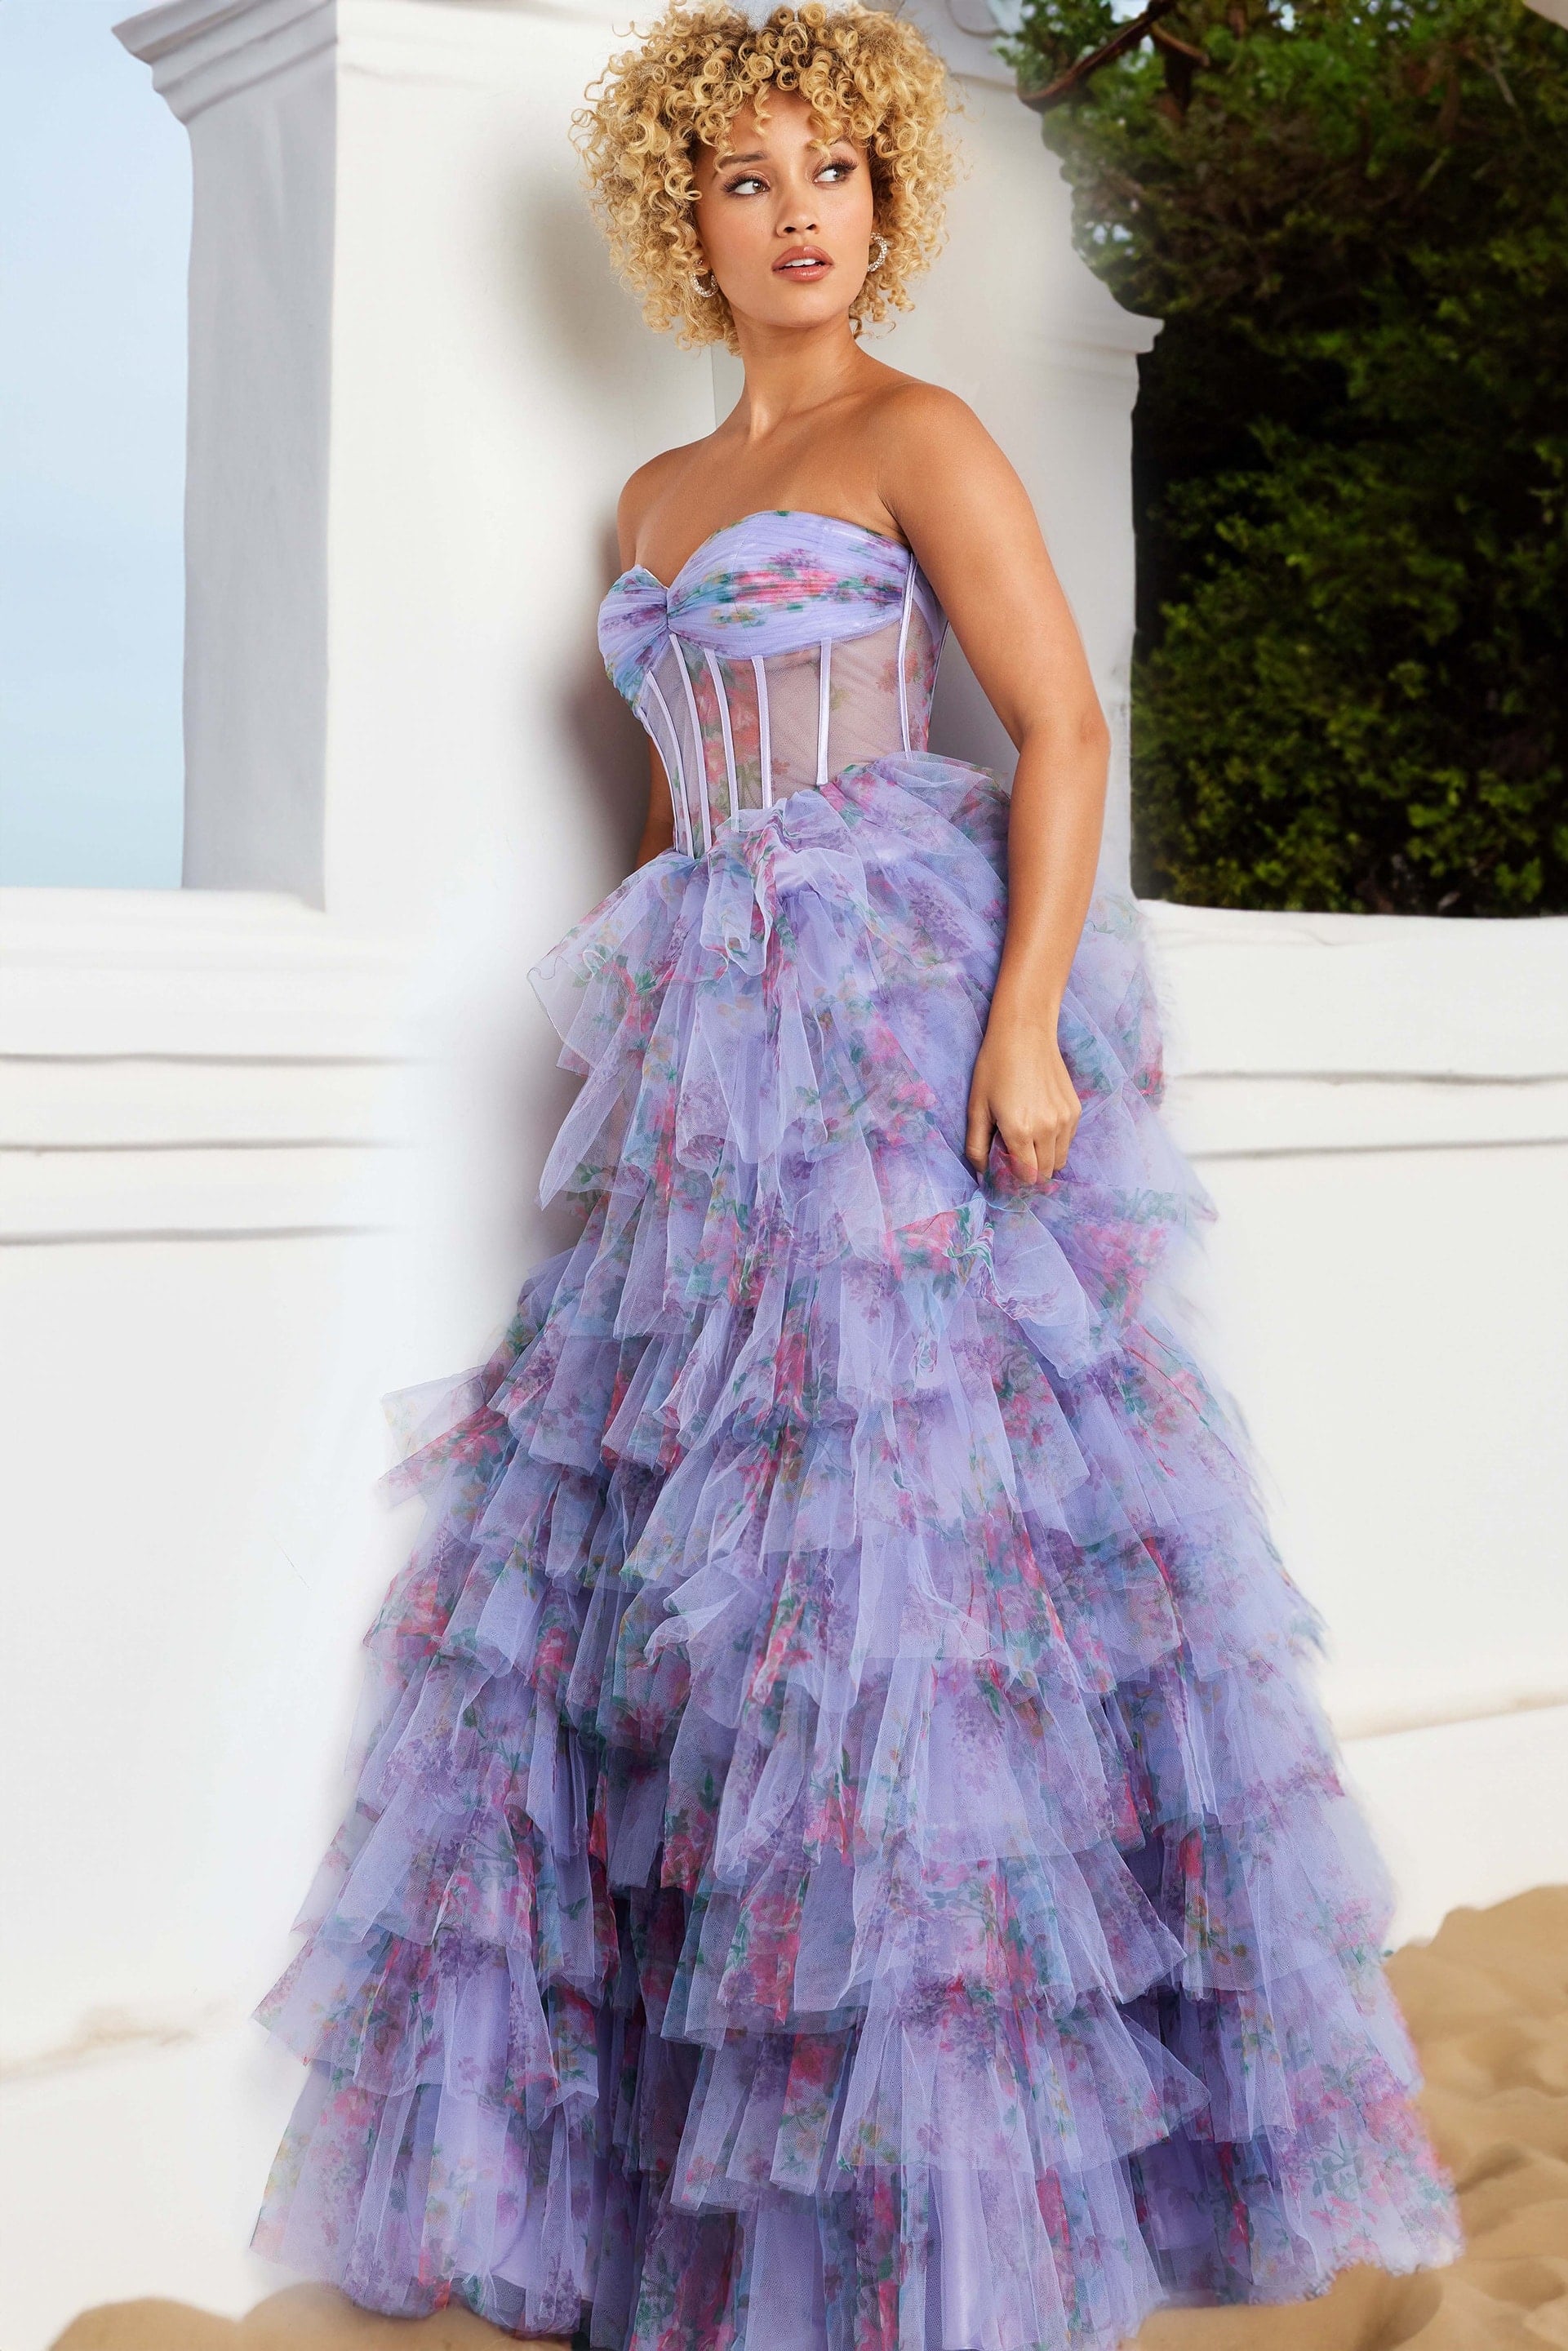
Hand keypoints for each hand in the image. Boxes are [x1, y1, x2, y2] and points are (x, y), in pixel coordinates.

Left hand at [965, 1014, 1079, 1185]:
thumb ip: (976, 1145)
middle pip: (1044, 1174)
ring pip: (1059, 1161)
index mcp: (1020, 1131)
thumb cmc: (994, 1067)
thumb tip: (982, 1173)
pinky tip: (1039, 1127)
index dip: (1013, 1180)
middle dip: (1028, 1174)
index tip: (1004, 1172)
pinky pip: (1067, 1142)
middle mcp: (1047, 1129)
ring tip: (1027, 1146)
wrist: (1025, 1034)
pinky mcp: (1074, 1110)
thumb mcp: (977, 1107)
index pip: (1024, 1176)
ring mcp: (1064, 1120)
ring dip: (1044, 1161)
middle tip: (1014, 1160)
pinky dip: (1055, 1144)